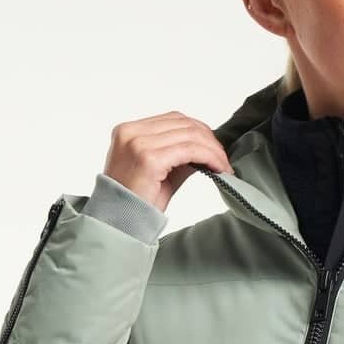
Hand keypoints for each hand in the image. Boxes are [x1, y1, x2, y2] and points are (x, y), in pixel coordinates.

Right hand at [102, 113, 233, 210]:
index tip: (214, 148)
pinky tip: (218, 168)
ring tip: (223, 166)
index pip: (172, 119)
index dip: (199, 130)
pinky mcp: (149, 158)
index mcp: (128, 131)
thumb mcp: (158, 171)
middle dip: (209, 140)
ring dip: (212, 150)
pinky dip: (208, 157)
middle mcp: (131, 132)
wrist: (119, 224)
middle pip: (183, 123)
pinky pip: (189, 150)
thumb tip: (207, 147)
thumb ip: (178, 154)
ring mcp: (138, 143)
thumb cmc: (136, 203)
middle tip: (224, 159)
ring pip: (189, 135)